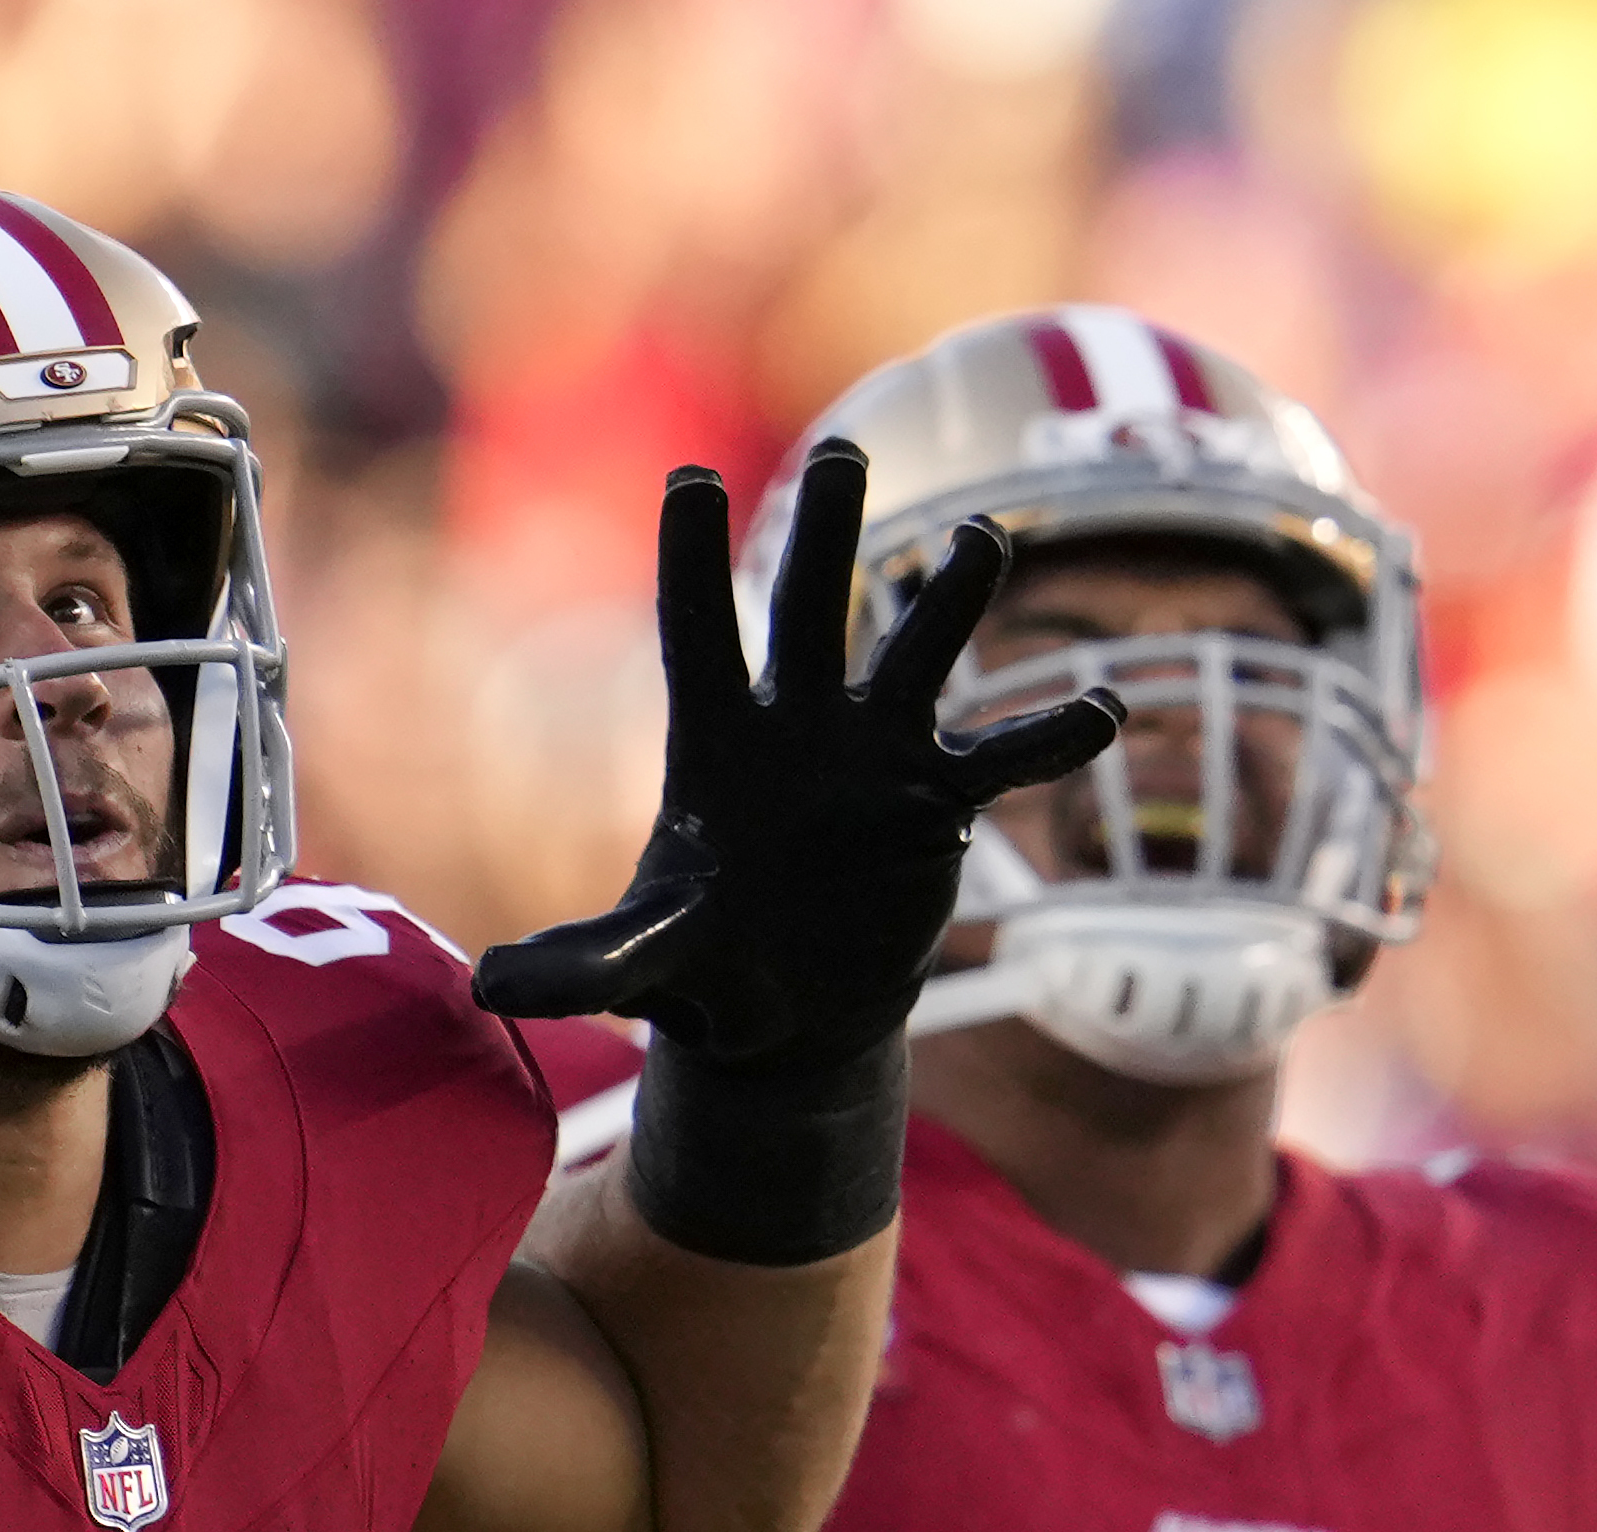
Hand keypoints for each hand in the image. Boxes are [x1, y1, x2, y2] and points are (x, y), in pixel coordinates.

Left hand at [475, 447, 1119, 1072]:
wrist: (786, 1012)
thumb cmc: (703, 968)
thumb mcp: (641, 968)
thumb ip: (580, 968)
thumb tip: (493, 987)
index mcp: (714, 741)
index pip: (700, 634)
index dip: (695, 563)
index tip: (690, 481)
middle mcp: (799, 725)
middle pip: (814, 608)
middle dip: (831, 534)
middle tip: (845, 455)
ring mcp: (875, 755)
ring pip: (917, 653)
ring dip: (952, 599)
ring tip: (983, 544)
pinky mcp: (936, 805)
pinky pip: (1002, 761)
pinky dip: (1050, 739)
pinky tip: (1103, 712)